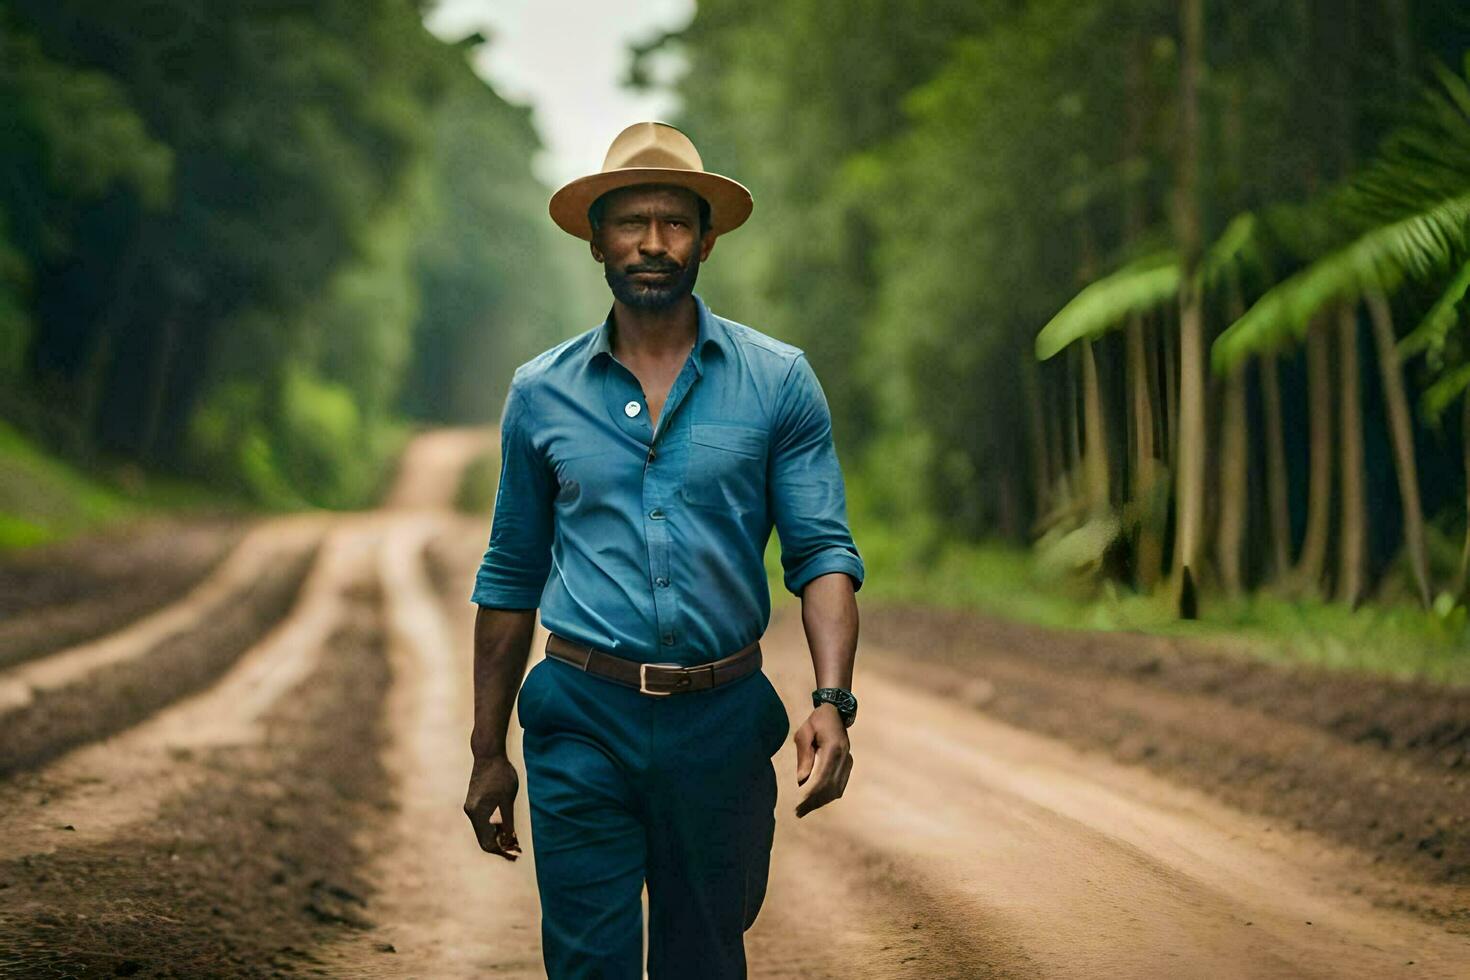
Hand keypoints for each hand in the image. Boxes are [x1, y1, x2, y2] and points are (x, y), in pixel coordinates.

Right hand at [464, 753, 522, 859]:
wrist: (488, 754)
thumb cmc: (501, 775)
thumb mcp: (508, 800)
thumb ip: (508, 821)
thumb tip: (510, 842)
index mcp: (478, 814)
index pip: (487, 843)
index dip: (502, 851)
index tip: (516, 855)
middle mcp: (471, 813)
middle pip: (484, 839)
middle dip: (501, 845)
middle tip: (518, 849)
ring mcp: (471, 807)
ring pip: (484, 830)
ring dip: (498, 836)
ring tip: (515, 839)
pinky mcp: (474, 802)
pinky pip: (483, 821)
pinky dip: (494, 827)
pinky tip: (507, 826)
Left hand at [792, 703, 852, 817]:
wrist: (836, 712)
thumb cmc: (817, 721)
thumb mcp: (804, 733)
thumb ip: (804, 756)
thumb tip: (801, 780)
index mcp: (832, 748)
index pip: (822, 777)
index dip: (810, 793)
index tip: (799, 803)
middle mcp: (844, 757)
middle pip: (830, 787)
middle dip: (814, 801)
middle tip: (799, 811)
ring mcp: (849, 761)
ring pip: (837, 788)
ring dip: (822, 800)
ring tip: (806, 808)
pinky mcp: (849, 764)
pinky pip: (841, 784)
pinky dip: (829, 794)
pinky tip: (818, 799)